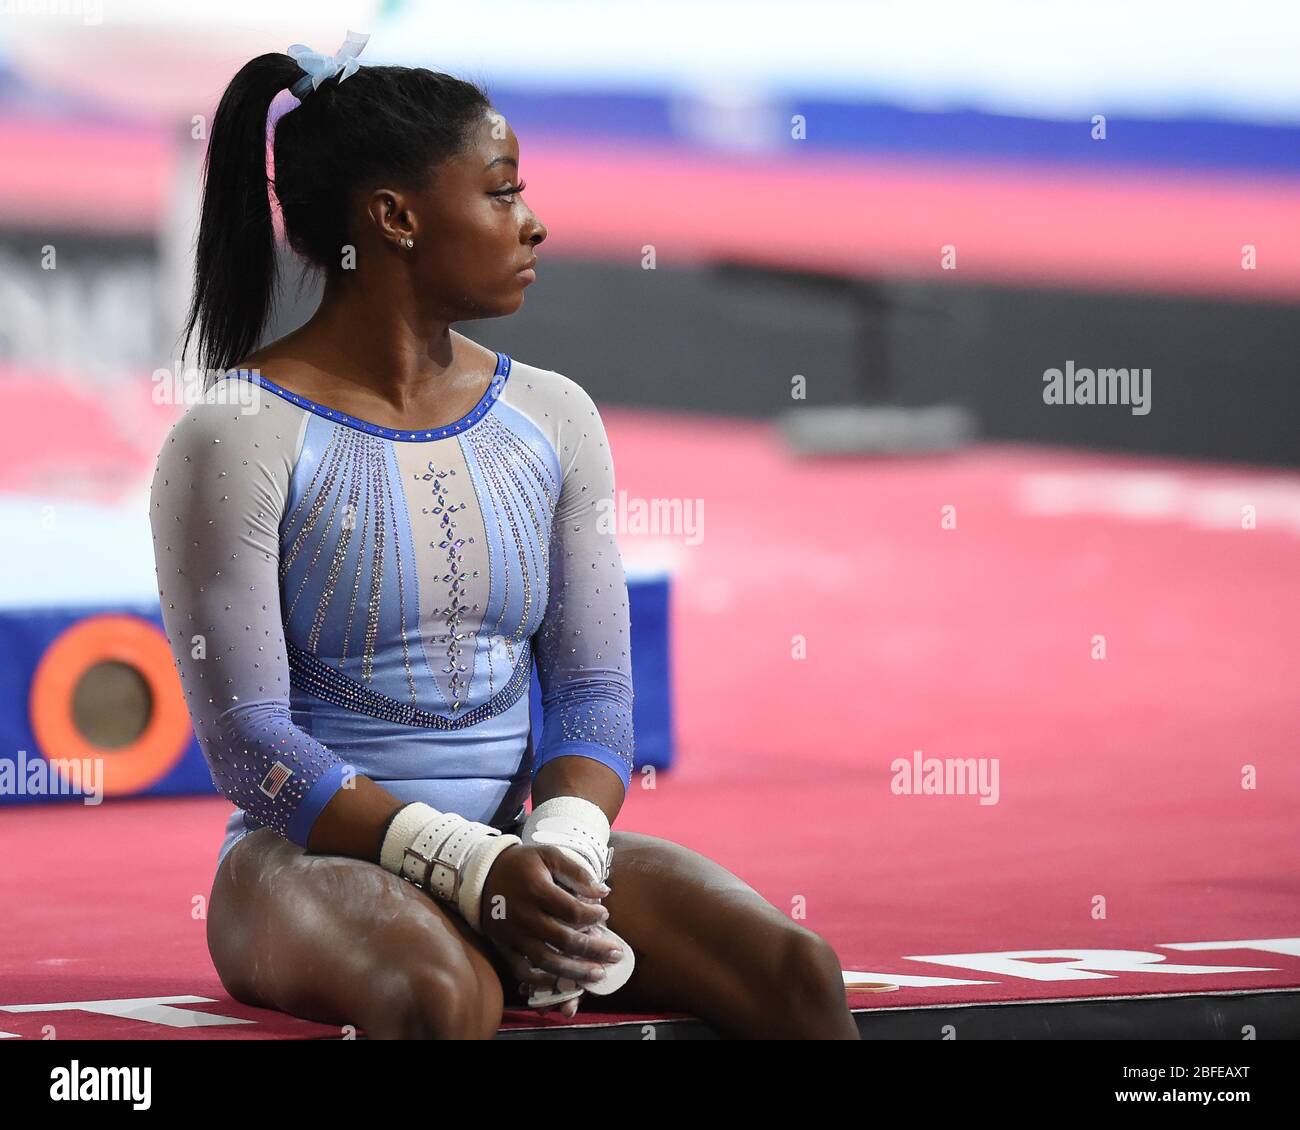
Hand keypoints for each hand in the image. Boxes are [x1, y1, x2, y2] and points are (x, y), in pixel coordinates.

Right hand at [479, 843, 621, 997]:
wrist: (483, 873)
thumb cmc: (523, 863)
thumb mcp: (550, 855)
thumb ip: (577, 871)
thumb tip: (604, 893)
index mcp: (536, 890)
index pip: (573, 911)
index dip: (594, 916)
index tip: (605, 915)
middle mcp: (523, 916)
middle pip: (564, 940)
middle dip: (594, 950)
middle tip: (616, 955)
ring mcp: (512, 935)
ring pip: (547, 961)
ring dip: (575, 971)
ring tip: (598, 975)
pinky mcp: (503, 947)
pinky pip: (523, 971)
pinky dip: (543, 980)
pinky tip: (562, 981)